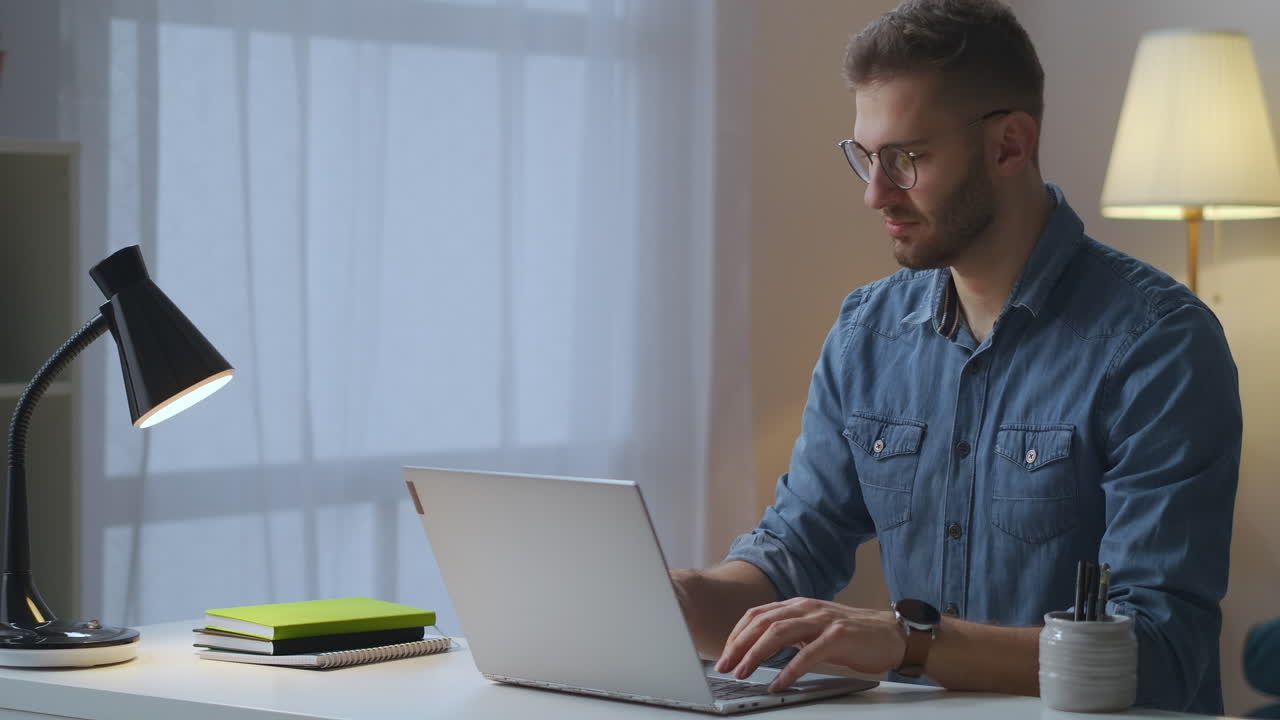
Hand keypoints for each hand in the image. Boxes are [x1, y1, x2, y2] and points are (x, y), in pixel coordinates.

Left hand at [714, 598, 904, 691]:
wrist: (891, 634)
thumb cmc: (852, 635)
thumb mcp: (814, 628)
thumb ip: (790, 632)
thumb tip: (758, 647)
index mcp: (798, 605)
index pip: (757, 615)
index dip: (736, 634)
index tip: (723, 654)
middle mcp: (807, 608)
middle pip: (763, 622)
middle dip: (739, 645)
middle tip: (724, 666)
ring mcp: (823, 621)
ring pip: (779, 633)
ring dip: (756, 654)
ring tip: (742, 673)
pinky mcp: (839, 637)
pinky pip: (808, 654)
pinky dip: (789, 670)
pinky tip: (778, 683)